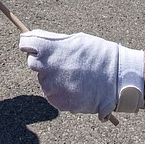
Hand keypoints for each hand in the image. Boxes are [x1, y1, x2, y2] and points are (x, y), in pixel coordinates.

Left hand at [18, 30, 143, 117]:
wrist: (118, 79)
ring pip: (45, 81)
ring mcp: (52, 88)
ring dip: (54, 78)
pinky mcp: (59, 103)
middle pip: (33, 64)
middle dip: (43, 62)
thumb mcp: (75, 39)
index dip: (30, 44)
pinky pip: (54, 95)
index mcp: (50, 49)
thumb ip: (52, 40)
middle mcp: (47, 69)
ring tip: (75, 75)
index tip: (34, 45)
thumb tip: (32, 39)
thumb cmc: (98, 55)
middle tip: (62, 61)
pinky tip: (77, 86)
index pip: (26, 43)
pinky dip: (62, 92)